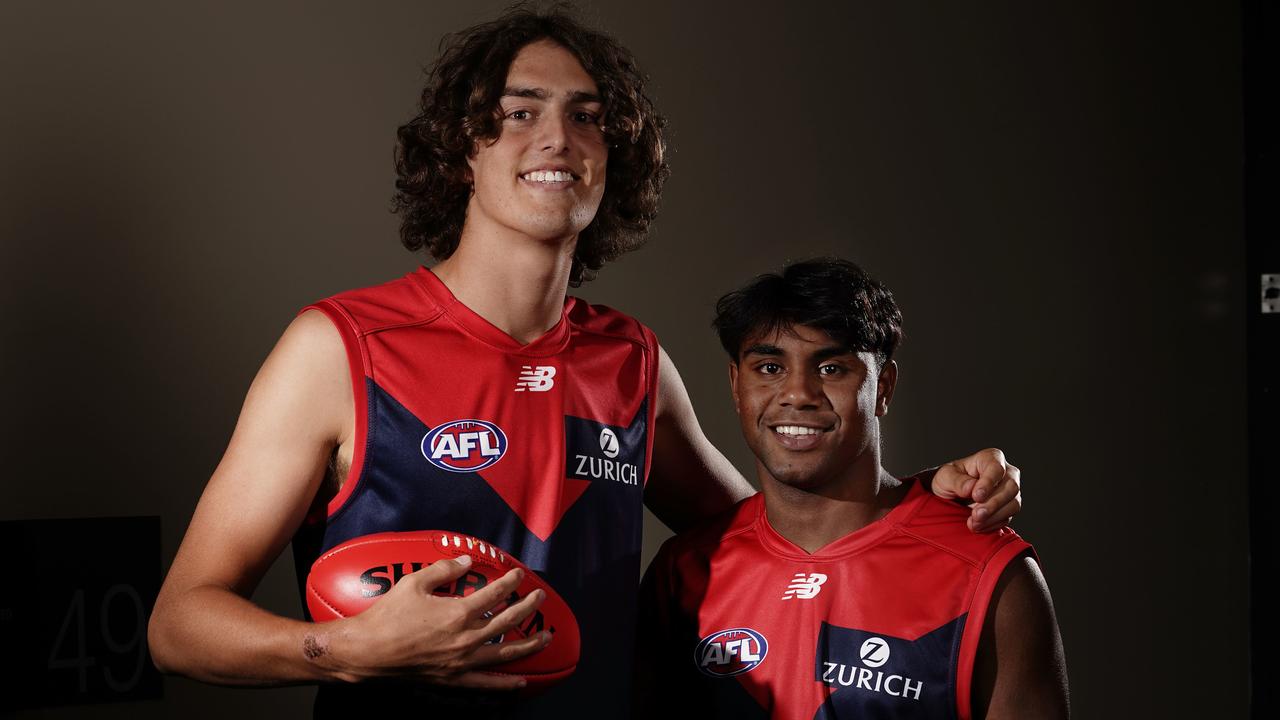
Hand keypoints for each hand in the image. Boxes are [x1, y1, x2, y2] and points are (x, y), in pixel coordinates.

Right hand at [317, 555, 550, 689]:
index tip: (519, 575)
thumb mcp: (414, 583)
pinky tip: (520, 681)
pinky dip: (505, 683)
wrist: (367, 652)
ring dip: (529, 644)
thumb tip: (466, 561)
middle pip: (508, 620)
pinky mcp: (453, 678)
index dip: (510, 582)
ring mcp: (462, 661)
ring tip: (546, 637)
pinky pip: (485, 683)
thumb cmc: (388, 616)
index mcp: (458, 612)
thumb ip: (444, 570)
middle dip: (528, 606)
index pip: (495, 593)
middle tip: (540, 597)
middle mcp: (466, 638)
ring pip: (506, 652)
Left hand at [930, 448, 1021, 532]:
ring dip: (993, 516)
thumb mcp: (945, 477)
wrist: (950, 495)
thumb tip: (971, 487)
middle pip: (1011, 487)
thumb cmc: (949, 479)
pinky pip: (1008, 517)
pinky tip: (978, 526)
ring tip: (974, 523)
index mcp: (990, 458)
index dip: (988, 483)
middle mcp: (1006, 472)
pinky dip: (993, 524)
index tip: (976, 496)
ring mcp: (1010, 491)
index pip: (997, 468)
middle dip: (993, 504)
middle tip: (976, 515)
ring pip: (1013, 504)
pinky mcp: (1009, 507)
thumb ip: (957, 481)